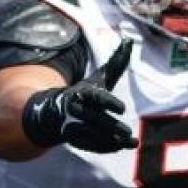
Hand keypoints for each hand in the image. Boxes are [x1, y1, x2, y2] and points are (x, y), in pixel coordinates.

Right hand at [22, 38, 138, 152]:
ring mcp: (72, 125)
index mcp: (82, 92)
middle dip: (110, 126)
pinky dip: (106, 147)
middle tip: (127, 131)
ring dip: (111, 140)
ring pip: (92, 135)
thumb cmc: (85, 92)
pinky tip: (122, 147)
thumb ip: (115, 62)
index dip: (108, 102)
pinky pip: (89, 145)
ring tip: (131, 141)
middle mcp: (75, 109)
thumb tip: (129, 40)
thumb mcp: (99, 77)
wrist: (56, 112)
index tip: (123, 109)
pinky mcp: (73, 139)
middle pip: (94, 119)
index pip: (96, 97)